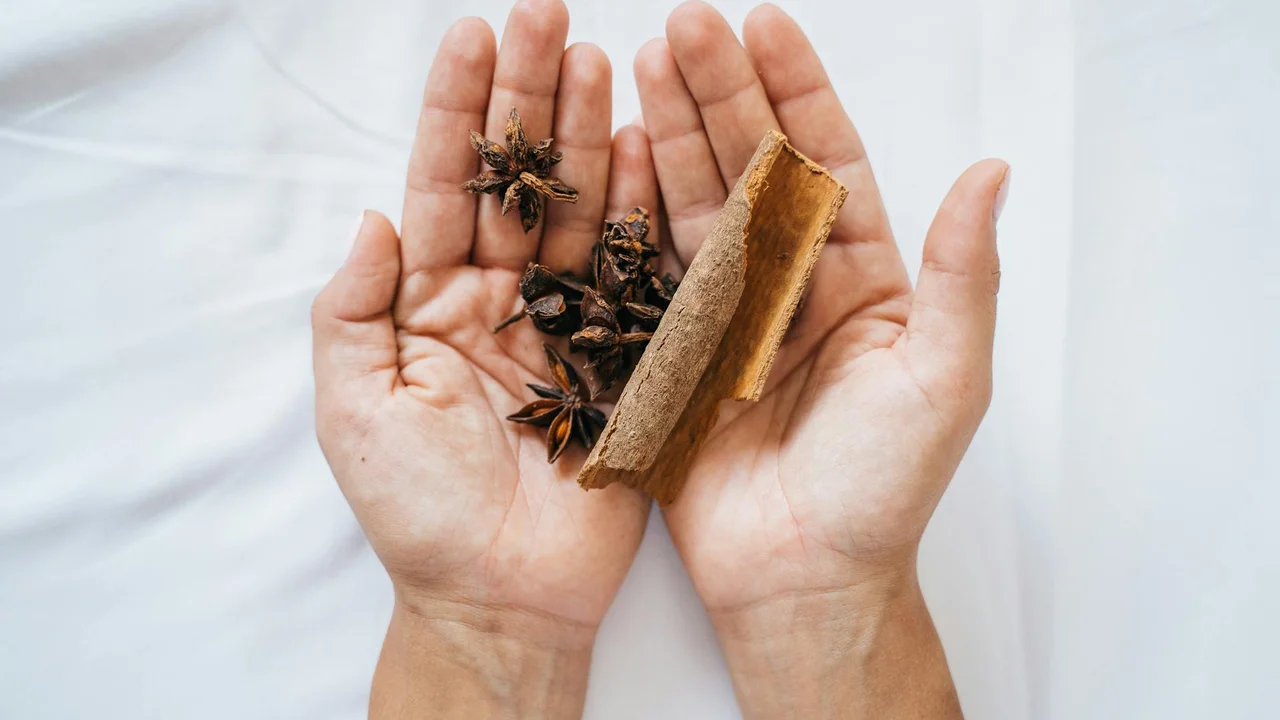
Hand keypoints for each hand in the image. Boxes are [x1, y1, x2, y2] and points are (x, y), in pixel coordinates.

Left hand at [311, 2, 655, 715]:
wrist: (501, 595)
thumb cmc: (417, 512)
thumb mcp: (355, 407)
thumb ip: (353, 309)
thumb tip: (373, 217)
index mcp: (429, 305)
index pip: (443, 187)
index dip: (455, 111)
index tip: (471, 35)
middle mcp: (499, 300)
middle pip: (518, 181)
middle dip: (528, 97)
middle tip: (548, 16)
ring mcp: (565, 324)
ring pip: (578, 212)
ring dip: (588, 135)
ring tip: (601, 57)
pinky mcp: (622, 357)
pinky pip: (633, 273)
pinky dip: (640, 210)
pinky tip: (643, 149)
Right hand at [636, 3, 1007, 716]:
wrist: (802, 578)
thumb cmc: (884, 489)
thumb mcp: (942, 378)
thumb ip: (961, 275)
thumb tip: (992, 170)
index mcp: (864, 278)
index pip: (828, 161)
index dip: (797, 90)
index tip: (764, 24)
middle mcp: (794, 282)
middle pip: (754, 166)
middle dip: (720, 92)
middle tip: (683, 25)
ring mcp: (730, 312)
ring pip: (697, 202)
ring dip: (671, 132)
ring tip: (642, 61)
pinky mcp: (676, 349)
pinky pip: (652, 267)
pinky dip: (633, 209)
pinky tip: (616, 151)